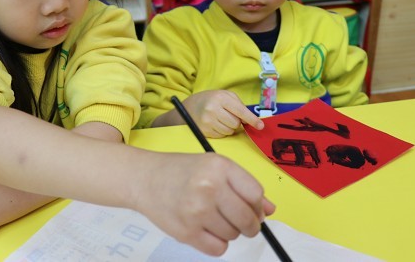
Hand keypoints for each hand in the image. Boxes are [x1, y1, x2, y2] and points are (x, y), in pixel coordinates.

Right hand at [134, 152, 274, 256]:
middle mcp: (209, 187)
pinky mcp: (186, 232)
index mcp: (219, 166)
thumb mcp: (213, 167)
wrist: (144, 178)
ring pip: (234, 235)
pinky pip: (219, 249)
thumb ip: (242, 186)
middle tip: (238, 220)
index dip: (256, 204)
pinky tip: (204, 228)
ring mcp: (197, 211)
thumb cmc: (182, 171)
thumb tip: (270, 211)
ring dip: (228, 231)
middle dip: (249, 224)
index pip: (255, 194)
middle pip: (248, 219)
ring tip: (211, 217)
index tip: (249, 207)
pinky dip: (216, 243)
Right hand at [182, 90, 262, 137]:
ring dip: (229, 127)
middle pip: (236, 123)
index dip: (252, 119)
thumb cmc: (212, 100)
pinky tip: (215, 124)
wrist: (190, 106)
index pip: (240, 111)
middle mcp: (213, 109)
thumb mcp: (225, 95)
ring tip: (220, 119)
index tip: (260, 126)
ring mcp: (208, 120)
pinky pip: (221, 135)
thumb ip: (239, 105)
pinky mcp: (204, 130)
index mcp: (221, 98)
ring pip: (229, 131)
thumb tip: (249, 120)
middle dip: (236, 122)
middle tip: (228, 116)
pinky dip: (221, 131)